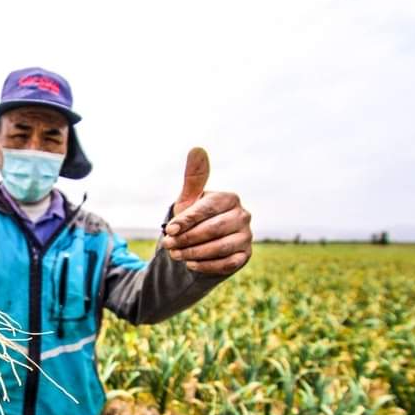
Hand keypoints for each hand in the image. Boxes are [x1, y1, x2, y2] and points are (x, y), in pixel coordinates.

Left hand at [159, 147, 251, 274]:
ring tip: (175, 255)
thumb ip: (194, 177)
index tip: (169, 229)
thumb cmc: (193, 217)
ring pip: (220, 247)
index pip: (208, 209)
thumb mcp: (189, 200)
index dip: (187, 220)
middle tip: (168, 245)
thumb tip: (197, 148)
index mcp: (229, 199)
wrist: (200, 243)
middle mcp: (243, 216)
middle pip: (214, 229)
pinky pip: (227, 263)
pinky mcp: (244, 256)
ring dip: (194, 253)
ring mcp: (246, 236)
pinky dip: (206, 265)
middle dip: (188, 238)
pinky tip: (190, 264)